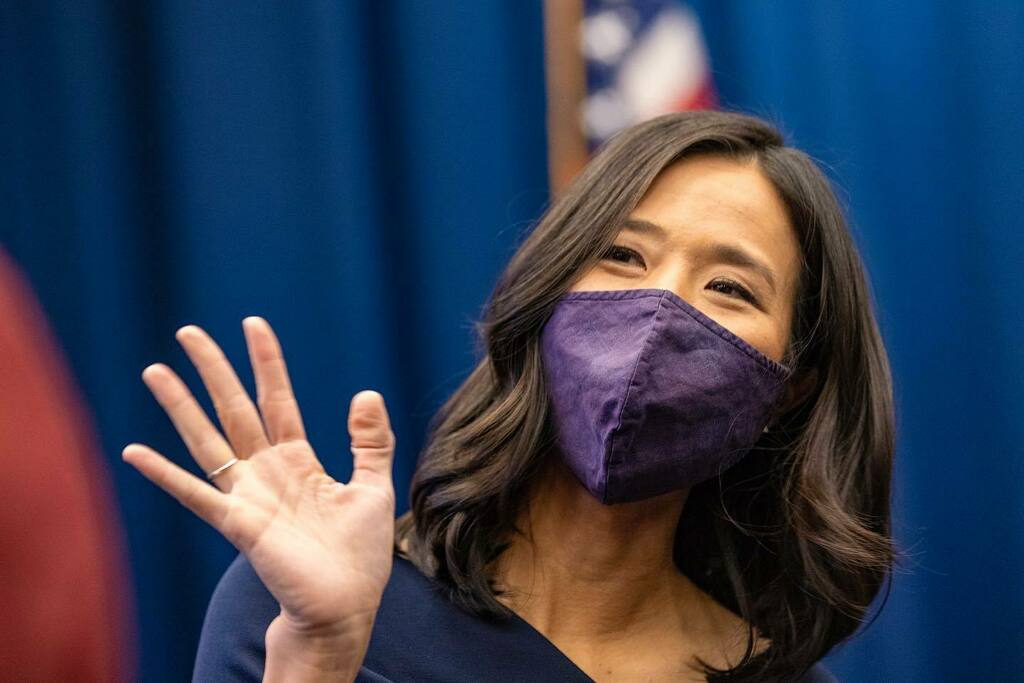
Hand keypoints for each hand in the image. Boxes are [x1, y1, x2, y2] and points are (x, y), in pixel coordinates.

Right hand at [123, 317, 395, 663]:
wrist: (346, 606)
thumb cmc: (359, 554)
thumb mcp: (373, 487)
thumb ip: (370, 442)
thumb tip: (366, 392)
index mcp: (299, 460)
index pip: (278, 399)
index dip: (266, 362)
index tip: (253, 324)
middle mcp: (267, 471)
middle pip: (235, 408)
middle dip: (214, 370)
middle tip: (188, 331)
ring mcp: (248, 496)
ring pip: (208, 440)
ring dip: (181, 406)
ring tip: (155, 371)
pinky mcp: (239, 525)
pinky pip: (195, 495)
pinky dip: (164, 475)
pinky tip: (135, 452)